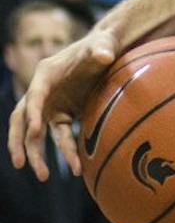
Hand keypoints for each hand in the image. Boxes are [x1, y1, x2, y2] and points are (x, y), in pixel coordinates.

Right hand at [8, 27, 119, 180]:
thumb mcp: (103, 45)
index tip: (35, 130)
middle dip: (18, 141)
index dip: (32, 112)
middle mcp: (43, 91)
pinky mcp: (62, 116)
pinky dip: (63, 151)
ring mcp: (50, 105)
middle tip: (20, 163)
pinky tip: (75, 167)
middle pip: (21, 119)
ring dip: (36, 155)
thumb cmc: (102, 45)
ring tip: (44, 176)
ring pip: (34, 134)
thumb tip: (104, 56)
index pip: (34, 95)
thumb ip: (102, 49)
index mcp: (47, 73)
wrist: (107, 51)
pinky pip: (58, 137)